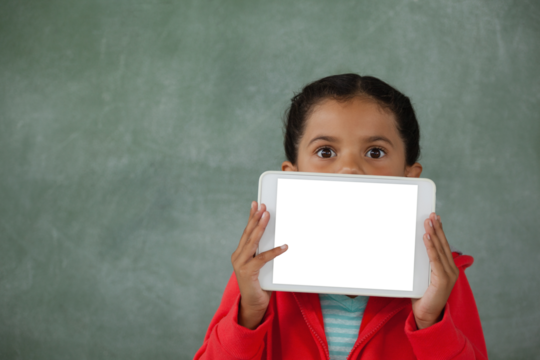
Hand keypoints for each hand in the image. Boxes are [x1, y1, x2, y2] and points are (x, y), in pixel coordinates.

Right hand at [231, 201, 288, 328]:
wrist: (253, 304)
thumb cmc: (259, 284)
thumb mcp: (261, 265)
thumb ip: (264, 252)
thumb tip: (278, 239)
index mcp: (240, 253)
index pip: (246, 232)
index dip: (251, 217)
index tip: (255, 204)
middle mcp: (238, 256)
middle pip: (248, 233)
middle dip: (256, 218)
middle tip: (263, 206)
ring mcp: (240, 264)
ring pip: (252, 242)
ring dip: (260, 228)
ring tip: (267, 216)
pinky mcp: (247, 272)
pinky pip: (262, 258)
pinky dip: (274, 252)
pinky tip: (284, 246)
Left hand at [411, 213, 458, 328]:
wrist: (427, 315)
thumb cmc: (423, 296)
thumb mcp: (423, 276)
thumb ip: (422, 264)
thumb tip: (413, 250)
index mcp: (448, 268)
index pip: (443, 245)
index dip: (440, 231)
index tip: (436, 218)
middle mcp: (451, 269)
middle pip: (442, 244)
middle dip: (437, 228)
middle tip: (431, 215)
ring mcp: (449, 275)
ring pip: (439, 249)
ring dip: (433, 234)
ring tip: (428, 221)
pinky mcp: (442, 280)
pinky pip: (435, 259)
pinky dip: (431, 247)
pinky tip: (426, 237)